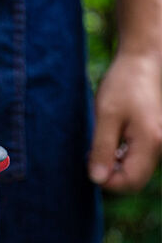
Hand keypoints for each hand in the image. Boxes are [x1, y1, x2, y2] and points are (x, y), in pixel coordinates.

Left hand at [88, 50, 161, 191]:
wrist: (141, 60)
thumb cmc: (122, 84)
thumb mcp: (106, 117)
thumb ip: (102, 149)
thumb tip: (97, 179)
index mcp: (150, 142)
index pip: (130, 182)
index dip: (107, 182)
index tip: (88, 166)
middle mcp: (159, 144)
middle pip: (134, 179)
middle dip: (110, 176)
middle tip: (91, 157)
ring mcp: (157, 141)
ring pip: (135, 170)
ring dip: (113, 166)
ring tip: (97, 147)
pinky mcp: (152, 136)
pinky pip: (136, 158)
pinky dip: (120, 157)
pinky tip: (107, 143)